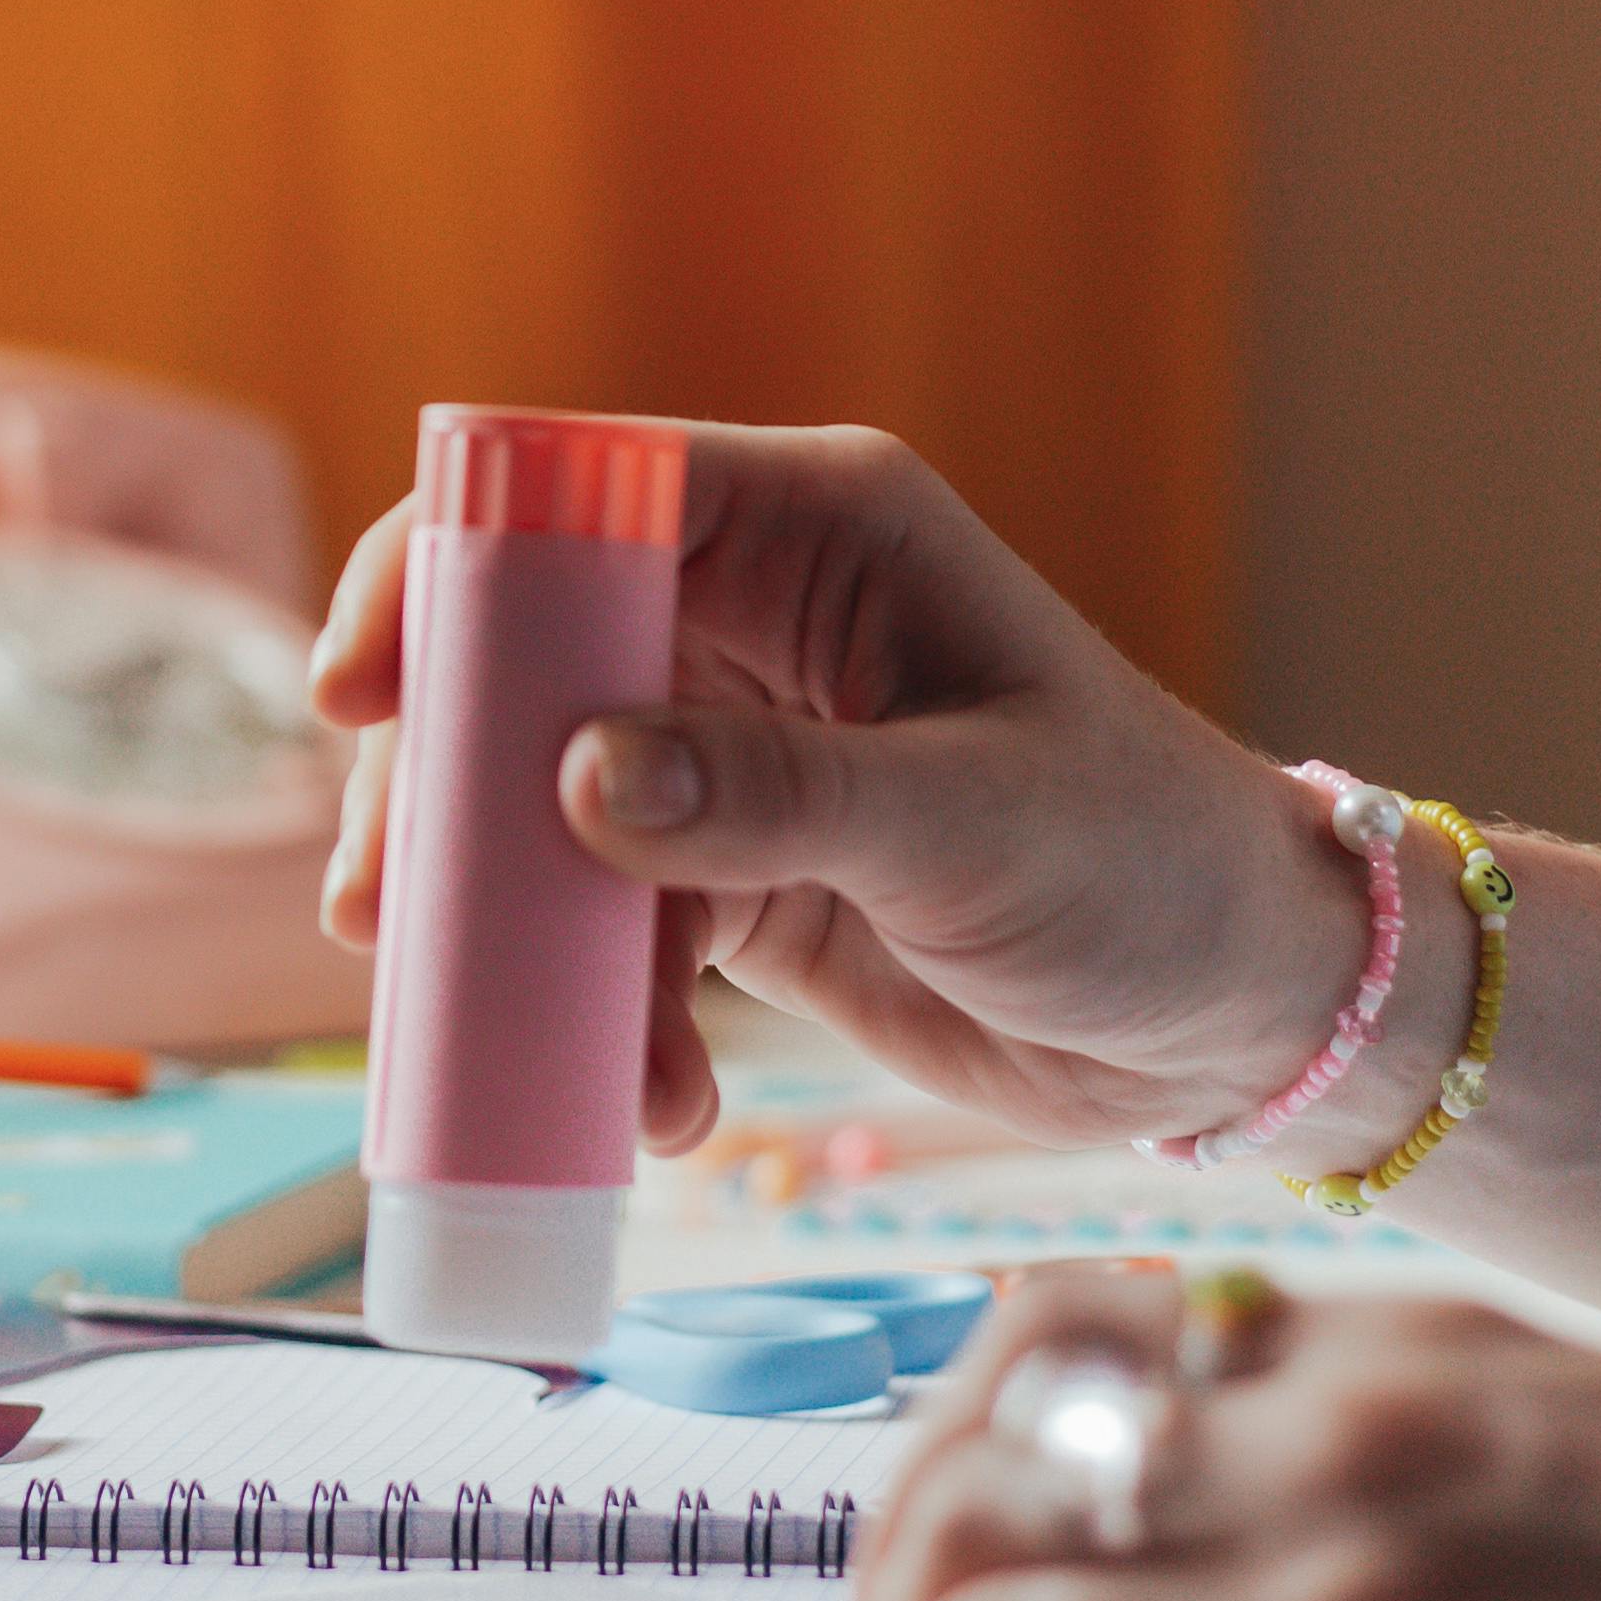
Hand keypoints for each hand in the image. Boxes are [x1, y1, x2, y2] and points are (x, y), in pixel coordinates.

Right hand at [313, 424, 1382, 1153]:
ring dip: (501, 934)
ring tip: (495, 1055)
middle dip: (434, 789)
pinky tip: (645, 1110)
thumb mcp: (974, 827)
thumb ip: (777, 798)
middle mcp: (749, 617)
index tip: (358, 694)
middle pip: (511, 658)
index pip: (575, 490)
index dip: (444, 567)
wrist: (1241, 1022)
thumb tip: (578, 778)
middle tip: (383, 915)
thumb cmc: (1152, 873)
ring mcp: (730, 747)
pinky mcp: (728, 871)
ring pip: (529, 805)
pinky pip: (599, 927)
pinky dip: (594, 1020)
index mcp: (814, 531)